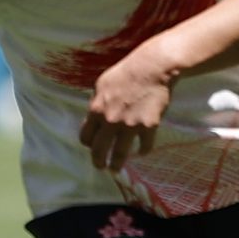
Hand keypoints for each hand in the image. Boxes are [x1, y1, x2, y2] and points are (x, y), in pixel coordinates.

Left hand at [81, 50, 174, 171]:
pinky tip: (142, 152)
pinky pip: (144, 146)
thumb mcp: (102, 84)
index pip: (86, 136)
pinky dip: (143, 151)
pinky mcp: (148, 126)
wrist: (152, 69)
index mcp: (96, 110)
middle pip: (100, 149)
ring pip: (120, 153)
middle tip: (100, 167)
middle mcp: (111, 121)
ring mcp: (130, 125)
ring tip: (116, 169)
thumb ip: (97, 102)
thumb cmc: (126, 72)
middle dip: (98, 161)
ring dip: (117, 164)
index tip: (92, 147)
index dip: (88, 144)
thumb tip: (94, 115)